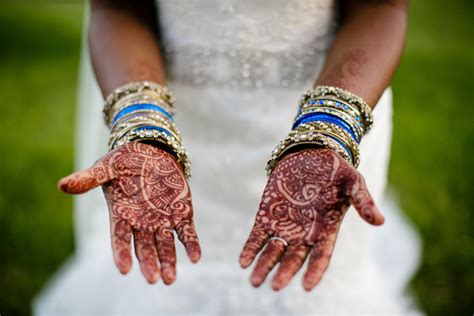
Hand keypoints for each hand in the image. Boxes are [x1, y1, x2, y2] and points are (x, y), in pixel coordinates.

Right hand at [58, 142, 200, 283]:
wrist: (151, 151)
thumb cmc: (124, 161)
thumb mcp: (106, 167)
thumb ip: (89, 178)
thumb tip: (61, 186)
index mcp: (122, 215)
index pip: (120, 238)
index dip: (122, 253)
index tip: (123, 269)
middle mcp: (142, 223)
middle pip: (145, 247)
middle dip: (148, 263)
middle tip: (152, 279)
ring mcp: (162, 220)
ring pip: (166, 245)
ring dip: (169, 261)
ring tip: (169, 279)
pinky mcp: (181, 214)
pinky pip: (187, 233)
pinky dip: (191, 245)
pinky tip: (195, 257)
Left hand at [239, 148, 383, 290]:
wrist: (311, 153)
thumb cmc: (336, 171)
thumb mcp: (353, 182)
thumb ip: (363, 201)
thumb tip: (381, 221)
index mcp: (326, 230)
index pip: (321, 256)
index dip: (314, 271)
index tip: (307, 287)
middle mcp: (304, 233)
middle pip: (293, 258)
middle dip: (284, 272)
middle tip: (275, 287)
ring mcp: (284, 225)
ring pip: (273, 251)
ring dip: (264, 266)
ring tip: (255, 281)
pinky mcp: (267, 215)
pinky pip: (257, 236)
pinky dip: (250, 248)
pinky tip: (243, 261)